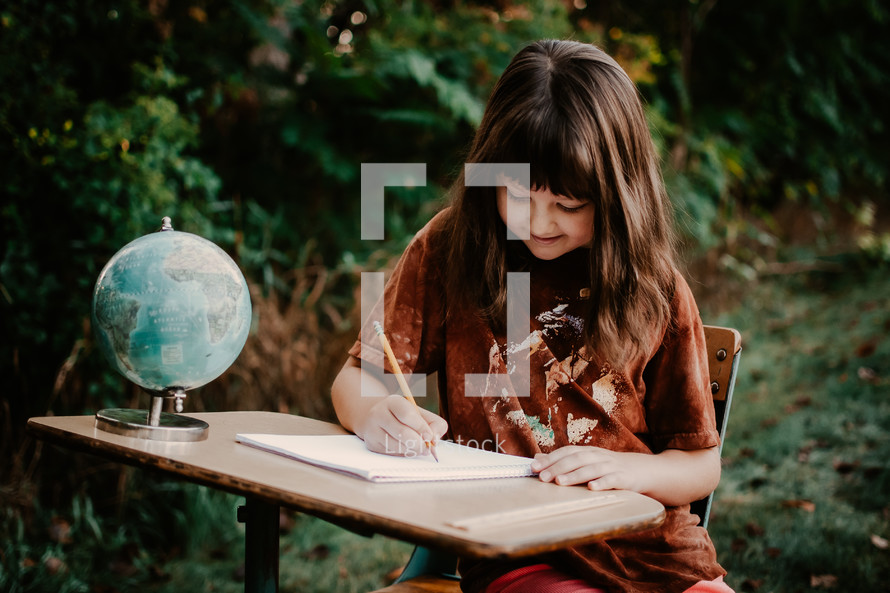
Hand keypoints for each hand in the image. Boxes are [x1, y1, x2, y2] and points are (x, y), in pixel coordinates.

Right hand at [357, 394, 447, 457]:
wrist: (376, 417)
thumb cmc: (404, 416)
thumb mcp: (419, 413)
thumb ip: (434, 423)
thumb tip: (434, 439)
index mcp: (393, 402)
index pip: (407, 415)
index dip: (421, 428)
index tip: (430, 437)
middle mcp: (379, 413)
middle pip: (402, 433)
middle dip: (418, 444)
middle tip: (427, 448)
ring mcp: (372, 429)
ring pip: (396, 446)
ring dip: (411, 450)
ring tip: (418, 448)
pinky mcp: (371, 444)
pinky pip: (391, 453)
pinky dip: (402, 453)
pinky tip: (405, 448)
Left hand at [531, 446, 650, 492]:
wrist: (642, 470)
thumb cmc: (609, 468)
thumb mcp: (587, 461)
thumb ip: (563, 460)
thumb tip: (537, 458)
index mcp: (588, 452)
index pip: (566, 452)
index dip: (550, 459)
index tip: (534, 467)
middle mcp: (597, 456)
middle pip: (576, 459)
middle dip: (558, 467)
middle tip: (543, 477)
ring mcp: (611, 466)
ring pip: (591, 469)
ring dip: (575, 475)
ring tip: (560, 482)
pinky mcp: (624, 478)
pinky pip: (612, 479)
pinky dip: (602, 483)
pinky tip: (592, 488)